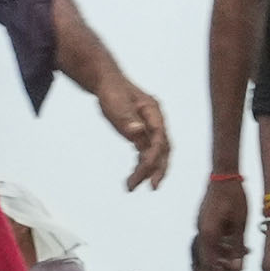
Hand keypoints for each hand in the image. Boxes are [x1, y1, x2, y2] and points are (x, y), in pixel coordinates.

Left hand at [96, 71, 172, 189]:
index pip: (159, 137)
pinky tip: (132, 178)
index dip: (155, 154)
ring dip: (145, 171)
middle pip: (163, 149)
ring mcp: (149, 129)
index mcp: (153, 112)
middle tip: (152, 187)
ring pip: (153, 154)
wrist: (107, 83)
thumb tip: (137, 130)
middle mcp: (155, 122)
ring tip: (130, 187)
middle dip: (158, 168)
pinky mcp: (141, 134)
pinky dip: (140, 166)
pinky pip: (144, 153)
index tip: (145, 168)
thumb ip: (127, 117)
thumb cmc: (112, 91)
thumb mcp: (116, 103)